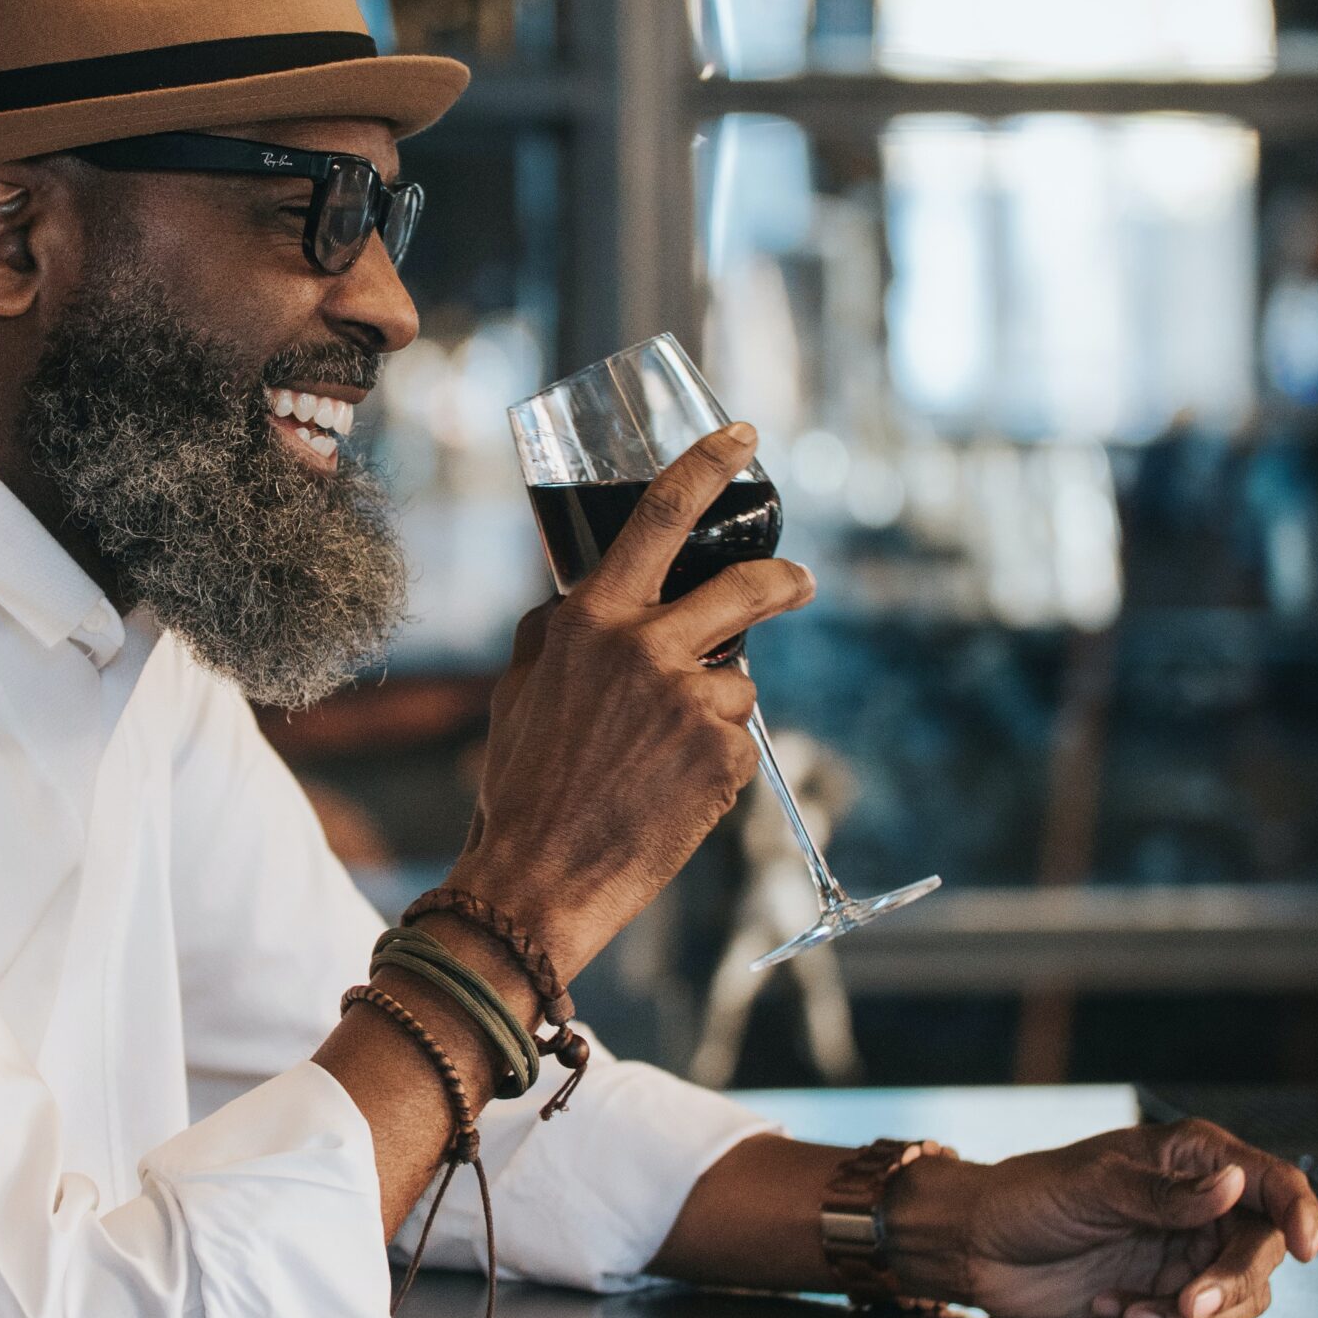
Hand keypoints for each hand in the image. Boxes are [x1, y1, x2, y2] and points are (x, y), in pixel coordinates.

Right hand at [452, 426, 812, 980]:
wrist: (536, 881)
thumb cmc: (520, 789)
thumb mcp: (518, 692)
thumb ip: (555, 636)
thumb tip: (576, 604)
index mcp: (590, 621)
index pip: (658, 516)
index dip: (707, 466)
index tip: (743, 437)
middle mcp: (644, 648)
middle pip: (746, 587)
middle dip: (783, 580)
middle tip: (798, 582)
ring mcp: (690, 701)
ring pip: (737, 682)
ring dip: (713, 712)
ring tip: (660, 764)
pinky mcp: (723, 757)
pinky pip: (737, 742)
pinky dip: (714, 765)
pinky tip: (670, 795)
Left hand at [904, 1117, 1317, 1317]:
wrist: (978, 1248)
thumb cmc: (1026, 1197)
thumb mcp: (1092, 1188)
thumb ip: (1164, 1195)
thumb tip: (1233, 1183)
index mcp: (1191, 1159)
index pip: (1270, 1181)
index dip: (1299, 1212)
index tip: (1305, 1248)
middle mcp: (1200, 1205)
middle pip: (1260, 1250)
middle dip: (1230, 1283)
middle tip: (1187, 1306)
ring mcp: (1185, 1252)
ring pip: (1237, 1295)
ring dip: (1195, 1316)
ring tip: (1131, 1315)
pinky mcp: (1164, 1293)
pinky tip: (1111, 1312)